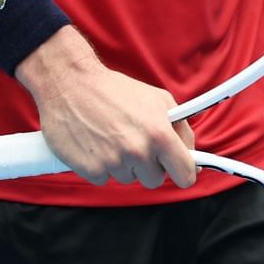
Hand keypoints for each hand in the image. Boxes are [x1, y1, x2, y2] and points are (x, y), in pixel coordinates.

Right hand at [14, 28, 197, 188]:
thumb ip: (181, 129)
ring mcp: (113, 163)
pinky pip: (104, 179)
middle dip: (148, 165)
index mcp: (159, 134)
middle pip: (154, 180)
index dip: (184, 173)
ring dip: (122, 164)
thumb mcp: (158, 99)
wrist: (69, 83)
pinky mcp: (90, 170)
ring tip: (110, 136)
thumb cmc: (113, 90)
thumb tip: (194, 157)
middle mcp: (138, 151)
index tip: (178, 170)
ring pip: (128, 178)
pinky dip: (100, 165)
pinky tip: (95, 144)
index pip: (185, 175)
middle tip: (134, 141)